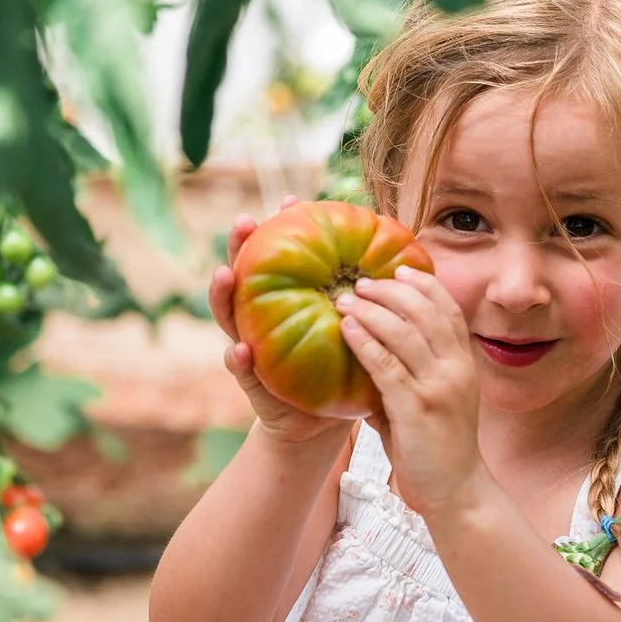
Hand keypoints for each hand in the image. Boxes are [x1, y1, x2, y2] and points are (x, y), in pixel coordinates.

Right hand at [208, 201, 344, 447]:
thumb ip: (361, 295)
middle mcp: (259, 318)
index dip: (285, 228)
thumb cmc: (341, 365)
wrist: (324, 422)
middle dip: (239, 248)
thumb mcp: (352, 327)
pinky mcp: (252, 384)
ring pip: (228, 317)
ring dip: (223, 295)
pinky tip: (240, 350)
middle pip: (243, 275)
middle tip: (243, 222)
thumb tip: (397, 248)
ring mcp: (250, 347)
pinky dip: (238, 360)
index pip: (278, 257)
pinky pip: (242, 370)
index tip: (290, 199)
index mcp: (283, 301)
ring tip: (224, 274)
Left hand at [336, 268, 481, 517]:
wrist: (456, 492)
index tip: (399, 268)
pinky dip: (365, 341)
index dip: (424, 284)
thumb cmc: (436, 447)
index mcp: (464, 364)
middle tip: (363, 280)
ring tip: (346, 297)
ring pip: (405, 332)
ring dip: (373, 309)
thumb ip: (407, 373)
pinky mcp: (417, 408)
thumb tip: (370, 350)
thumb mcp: (430, 400)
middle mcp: (457, 369)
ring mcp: (439, 387)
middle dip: (392, 289)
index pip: (448, 309)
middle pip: (426, 311)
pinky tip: (347, 327)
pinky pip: (387, 365)